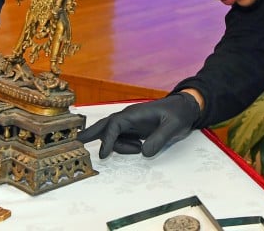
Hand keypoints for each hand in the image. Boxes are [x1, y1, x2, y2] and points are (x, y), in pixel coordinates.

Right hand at [78, 92, 201, 157]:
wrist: (186, 108)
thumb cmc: (179, 114)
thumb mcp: (172, 126)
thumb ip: (159, 139)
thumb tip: (143, 152)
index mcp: (135, 113)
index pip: (114, 125)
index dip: (107, 140)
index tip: (104, 155)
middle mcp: (130, 117)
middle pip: (106, 124)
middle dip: (92, 132)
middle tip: (77, 140)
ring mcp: (132, 123)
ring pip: (114, 134)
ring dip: (118, 144)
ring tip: (138, 148)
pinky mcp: (136, 129)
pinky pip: (122, 138)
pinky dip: (122, 145)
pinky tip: (137, 148)